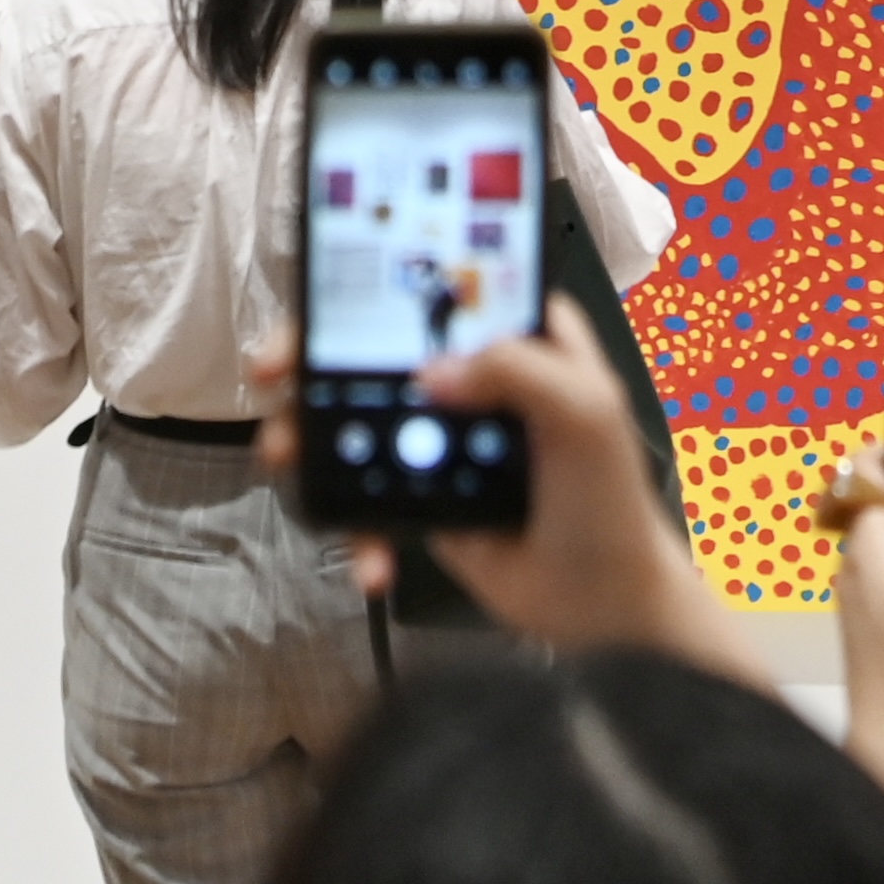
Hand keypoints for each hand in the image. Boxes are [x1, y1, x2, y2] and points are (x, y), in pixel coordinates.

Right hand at [254, 316, 748, 683]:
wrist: (605, 609)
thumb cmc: (609, 499)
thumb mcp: (586, 411)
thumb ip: (517, 368)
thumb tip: (429, 371)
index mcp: (514, 336)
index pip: (438, 281)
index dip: (375, 273)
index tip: (323, 292)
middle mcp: (469, 376)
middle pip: (371, 346)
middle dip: (310, 356)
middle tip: (273, 372)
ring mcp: (437, 437)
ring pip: (350, 420)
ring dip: (306, 436)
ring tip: (284, 457)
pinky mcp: (418, 496)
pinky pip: (362, 497)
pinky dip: (354, 528)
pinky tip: (372, 563)